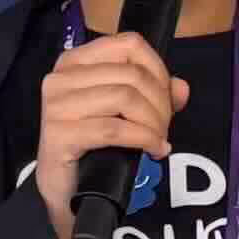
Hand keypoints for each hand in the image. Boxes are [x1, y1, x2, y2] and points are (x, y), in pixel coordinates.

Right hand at [29, 28, 188, 232]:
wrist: (66, 194)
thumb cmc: (93, 149)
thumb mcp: (126, 114)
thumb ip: (155, 95)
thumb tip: (181, 88)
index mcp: (74, 62)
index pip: (129, 44)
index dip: (158, 70)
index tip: (167, 99)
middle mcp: (61, 77)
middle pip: (132, 74)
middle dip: (160, 103)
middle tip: (164, 128)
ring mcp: (57, 104)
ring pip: (126, 97)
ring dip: (153, 122)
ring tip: (158, 140)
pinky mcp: (59, 133)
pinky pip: (115, 129)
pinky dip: (144, 139)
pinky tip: (154, 150)